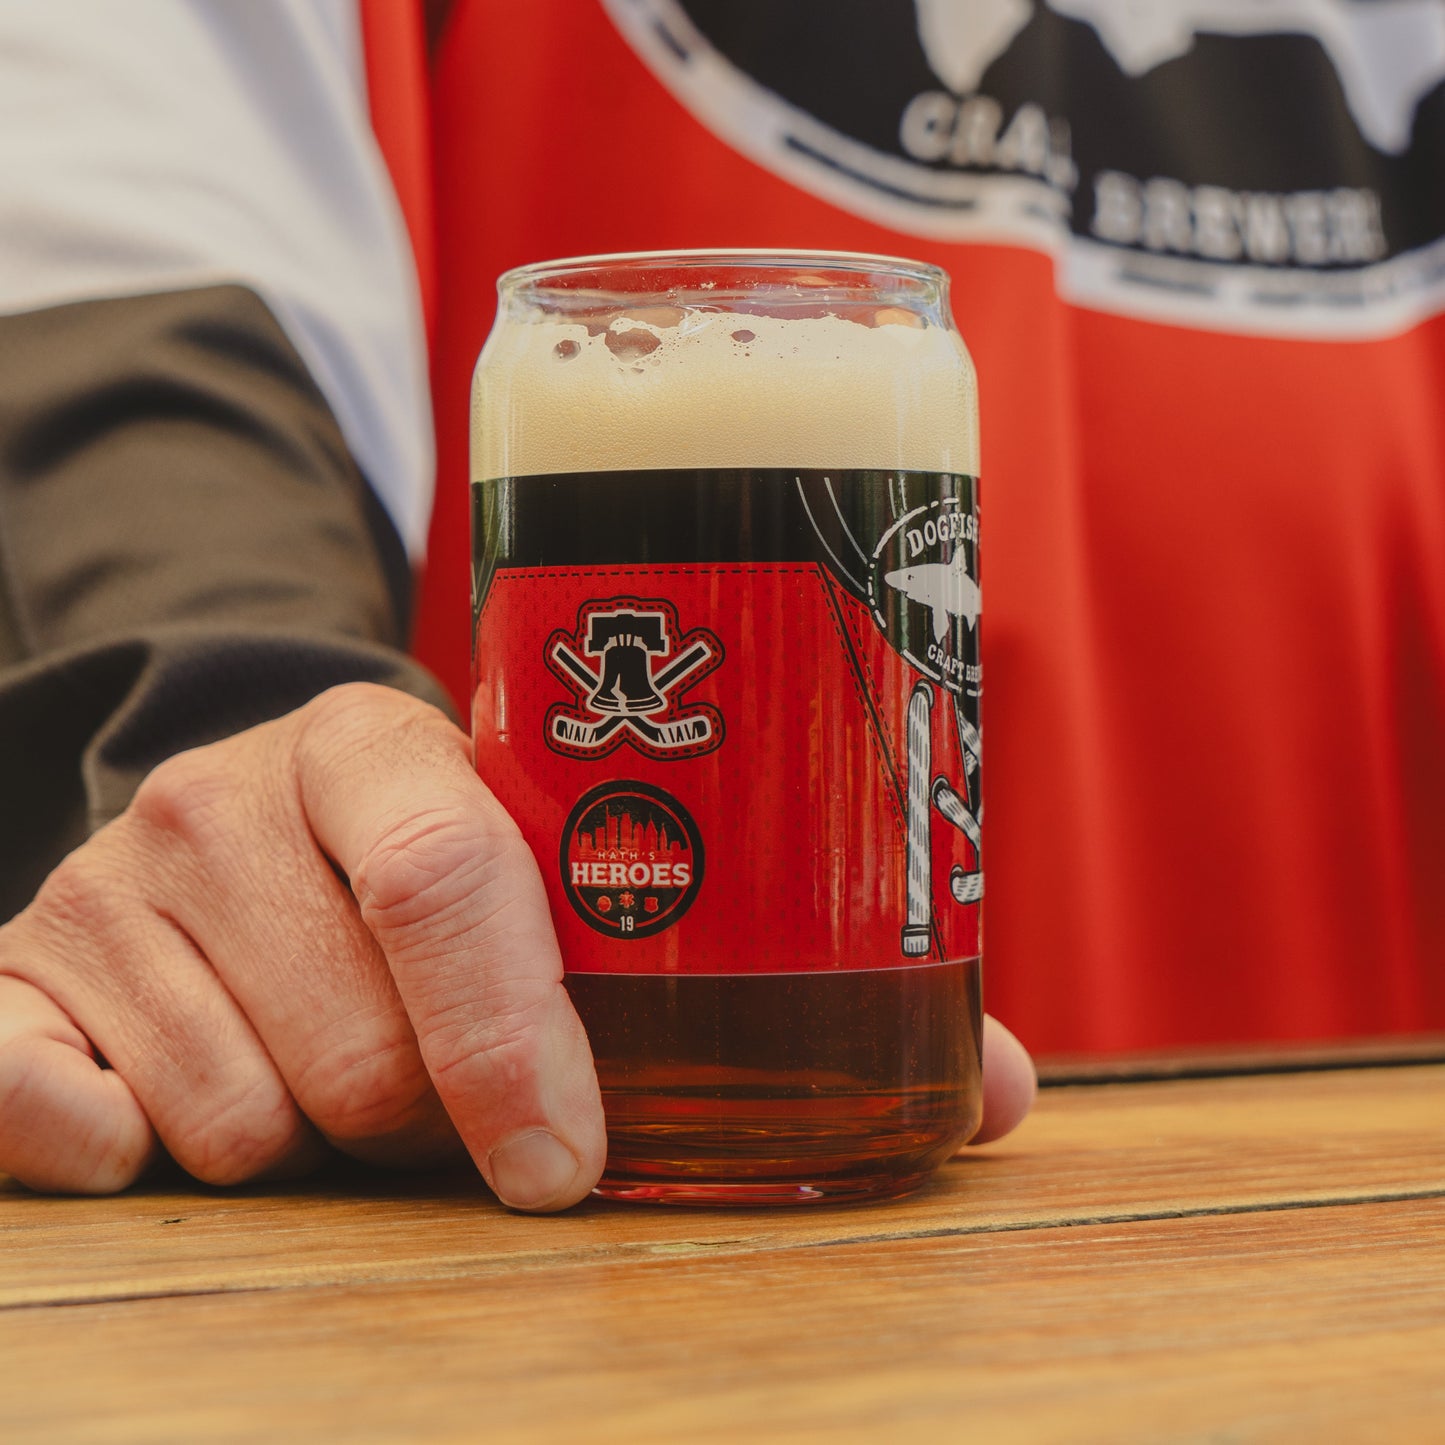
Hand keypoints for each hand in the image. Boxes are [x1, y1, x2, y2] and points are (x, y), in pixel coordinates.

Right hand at [0, 684, 1034, 1207]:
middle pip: (356, 1036)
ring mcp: (109, 882)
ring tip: (352, 1085)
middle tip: (466, 1109)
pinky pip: (21, 1094)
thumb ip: (782, 969)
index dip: (521, 1038)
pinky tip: (144, 1126)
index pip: (454, 876)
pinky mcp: (18, 968)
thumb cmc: (447, 861)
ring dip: (321, 1145)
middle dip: (434, 1118)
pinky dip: (88, 1136)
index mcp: (391, 746)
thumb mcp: (577, 867)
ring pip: (234, 1109)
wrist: (255, 805)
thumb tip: (995, 1093)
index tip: (569, 1163)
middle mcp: (232, 793)